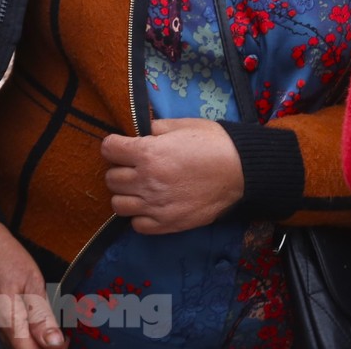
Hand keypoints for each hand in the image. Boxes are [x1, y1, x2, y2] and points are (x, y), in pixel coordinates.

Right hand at [0, 222, 64, 348]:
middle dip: (45, 346)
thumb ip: (42, 316)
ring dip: (38, 340)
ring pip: (20, 344)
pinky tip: (38, 320)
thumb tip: (55, 343)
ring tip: (53, 327)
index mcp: (9, 322)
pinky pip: (14, 335)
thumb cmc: (2, 256)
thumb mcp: (31, 281)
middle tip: (63, 335)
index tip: (65, 341)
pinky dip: (29, 332)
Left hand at [102, 118, 242, 234]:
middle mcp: (146, 180)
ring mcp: (155, 206)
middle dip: (119, 169)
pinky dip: (140, 216)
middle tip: (134, 167)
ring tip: (140, 188)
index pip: (109, 149)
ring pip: (118, 204)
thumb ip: (157, 127)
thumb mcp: (183, 125)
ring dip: (126, 194)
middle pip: (111, 178)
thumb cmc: (214, 143)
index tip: (123, 146)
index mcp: (148, 152)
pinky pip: (137, 225)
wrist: (241, 172)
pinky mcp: (167, 224)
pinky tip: (151, 206)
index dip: (114, 145)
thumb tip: (143, 130)